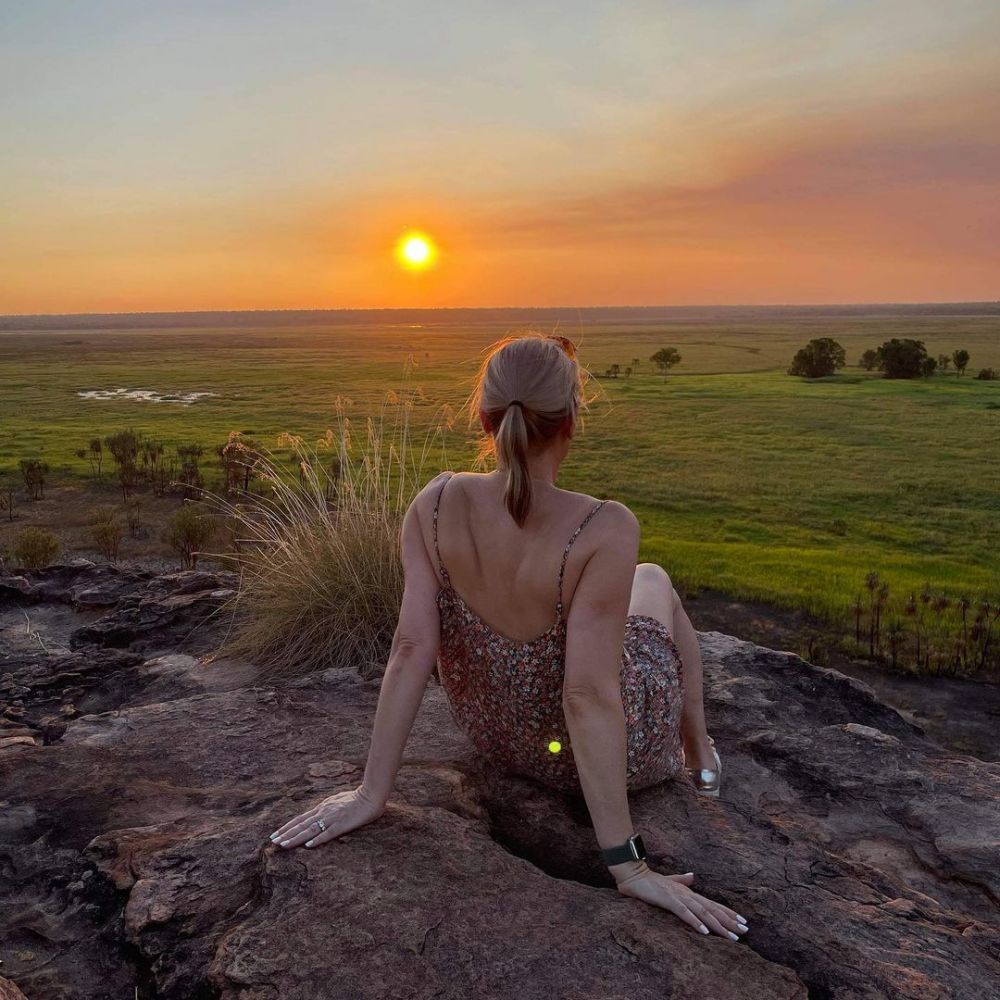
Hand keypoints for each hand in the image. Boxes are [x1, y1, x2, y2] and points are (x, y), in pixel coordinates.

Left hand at [268, 786, 386, 849]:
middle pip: (301, 824)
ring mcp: (332, 818)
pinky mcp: (342, 824)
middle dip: (286, 833)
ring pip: (310, 830)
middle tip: (273, 842)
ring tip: (283, 845)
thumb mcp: (337, 800)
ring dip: (296, 838)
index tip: (276, 834)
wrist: (371, 795)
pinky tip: (308, 846)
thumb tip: (318, 812)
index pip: (301, 818)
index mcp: (323, 807)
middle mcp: (324, 812)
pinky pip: (328, 833)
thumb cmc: (357, 797)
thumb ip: (327, 807)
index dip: (287, 827)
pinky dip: (317, 839)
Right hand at [614, 865, 749, 940]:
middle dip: (729, 921)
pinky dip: (696, 922)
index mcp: (688, 892)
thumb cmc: (650, 882)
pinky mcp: (668, 900)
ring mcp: (678, 896)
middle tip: (745, 931)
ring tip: (731, 936)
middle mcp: (687, 894)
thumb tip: (692, 875)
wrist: (634, 875)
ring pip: (703, 912)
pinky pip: (684, 913)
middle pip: (712, 909)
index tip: (742, 922)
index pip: (712, 903)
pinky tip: (705, 931)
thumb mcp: (669, 882)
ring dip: (718, 925)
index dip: (728, 913)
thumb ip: (681, 880)